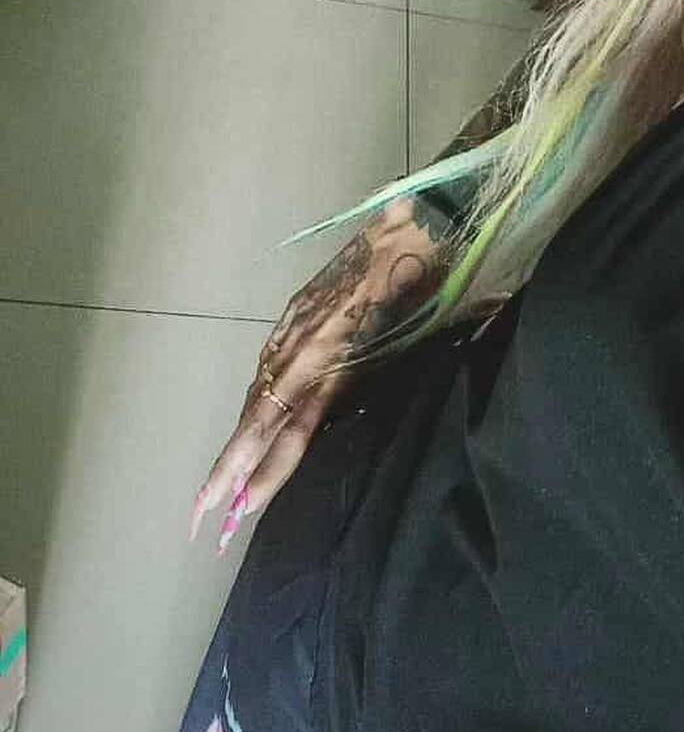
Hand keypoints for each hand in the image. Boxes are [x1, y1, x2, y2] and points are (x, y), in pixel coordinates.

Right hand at [189, 202, 447, 548]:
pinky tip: (253, 420)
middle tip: (200, 516)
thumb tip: (405, 419)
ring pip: (261, 392)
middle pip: (258, 418)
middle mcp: (303, 346)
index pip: (290, 428)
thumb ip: (397, 376)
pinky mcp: (299, 308)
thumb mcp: (424, 335)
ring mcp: (296, 325)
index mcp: (336, 357)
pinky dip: (258, 398)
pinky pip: (270, 362)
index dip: (264, 470)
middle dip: (228, 469)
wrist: (417, 215)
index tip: (237, 508)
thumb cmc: (435, 276)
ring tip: (221, 484)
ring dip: (240, 439)